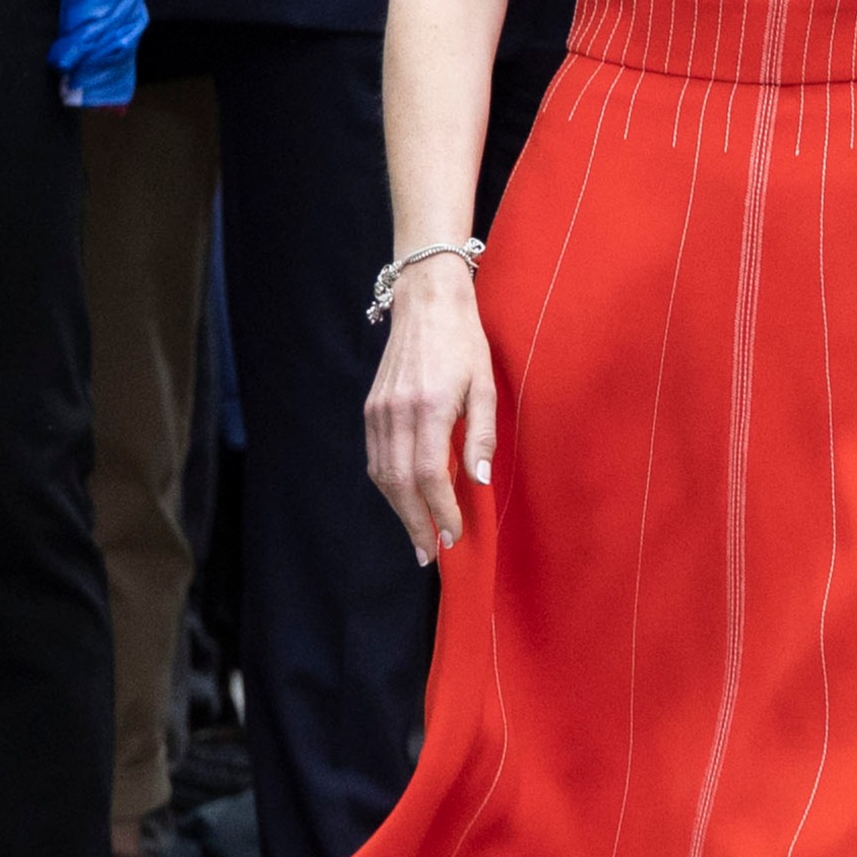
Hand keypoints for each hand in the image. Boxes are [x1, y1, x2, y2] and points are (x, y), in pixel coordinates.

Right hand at [364, 254, 495, 561]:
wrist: (426, 303)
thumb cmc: (464, 342)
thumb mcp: (485, 385)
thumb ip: (482, 435)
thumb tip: (478, 480)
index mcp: (429, 407)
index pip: (429, 475)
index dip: (440, 511)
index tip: (452, 536)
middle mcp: (397, 412)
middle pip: (399, 483)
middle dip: (415, 523)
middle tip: (430, 553)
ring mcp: (378, 411)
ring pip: (382, 475)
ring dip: (399, 511)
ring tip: (419, 536)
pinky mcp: (371, 408)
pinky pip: (375, 458)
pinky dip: (389, 486)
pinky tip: (405, 502)